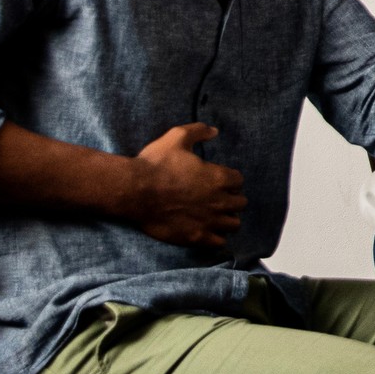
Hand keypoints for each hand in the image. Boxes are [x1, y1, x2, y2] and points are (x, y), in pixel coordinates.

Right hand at [126, 123, 243, 248]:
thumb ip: (198, 131)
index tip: (219, 181)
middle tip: (217, 198)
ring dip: (227, 219)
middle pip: (240, 203)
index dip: (229, 180)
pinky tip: (206, 231)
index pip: (239, 181)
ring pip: (233, 224)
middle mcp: (218, 201)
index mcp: (218, 178)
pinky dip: (216, 237)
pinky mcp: (196, 237)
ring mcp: (208, 221)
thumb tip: (214, 131)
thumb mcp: (176, 138)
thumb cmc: (155, 164)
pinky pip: (219, 243)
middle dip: (231, 199)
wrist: (134, 191)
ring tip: (215, 216)